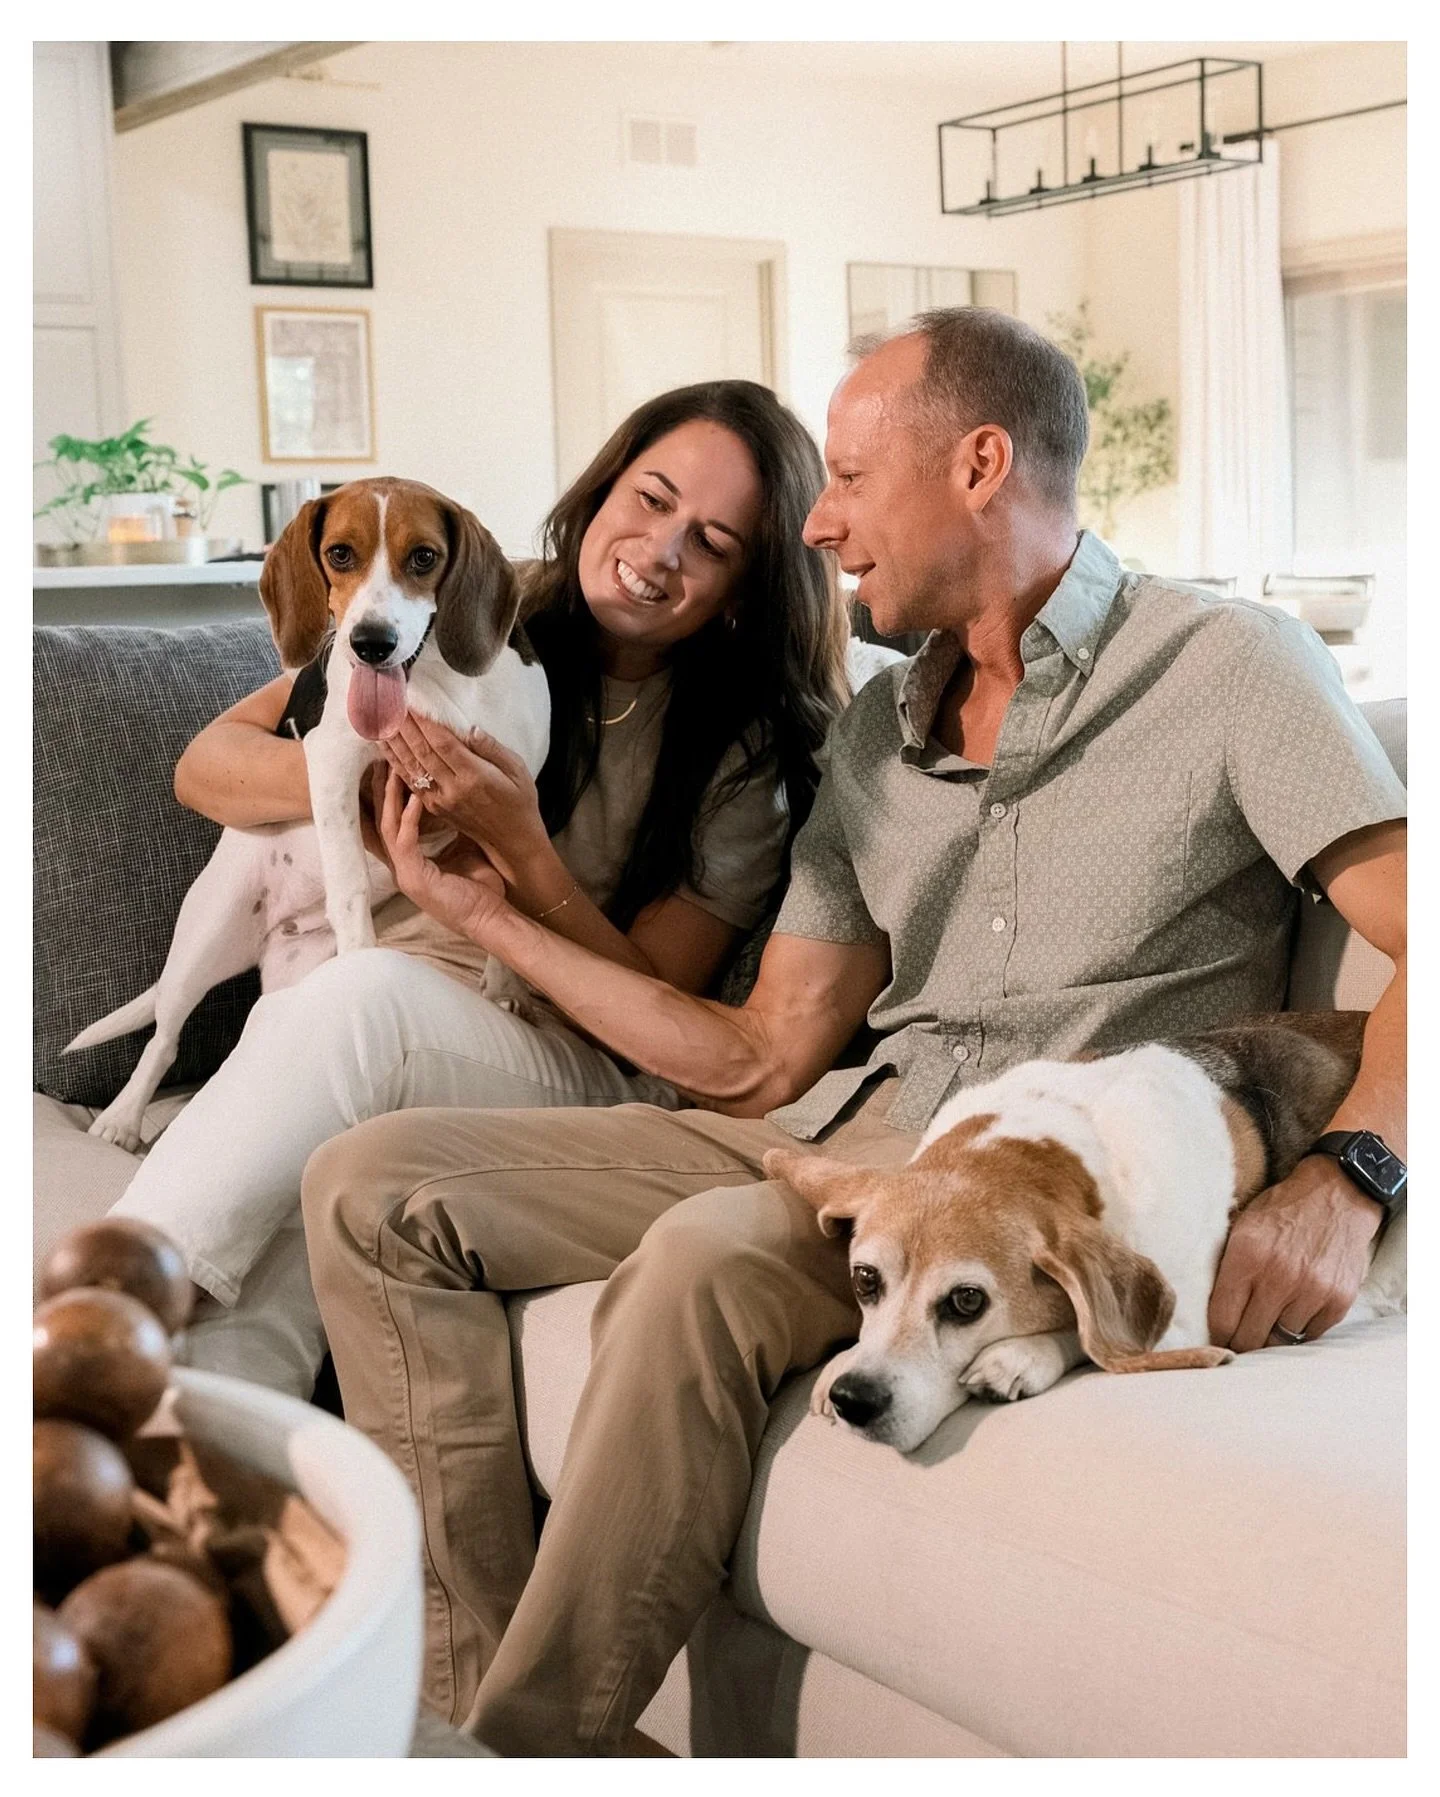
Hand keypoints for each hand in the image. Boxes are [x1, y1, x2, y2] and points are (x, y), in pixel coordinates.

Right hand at [372, 763, 508, 943]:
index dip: (384, 795)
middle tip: (380, 759)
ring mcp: (405, 874)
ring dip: (390, 797)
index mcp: (409, 860)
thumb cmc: (481, 888)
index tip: (387, 766)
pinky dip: (408, 818)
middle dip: (379, 789)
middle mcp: (401, 866)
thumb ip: (453, 826)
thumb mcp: (464, 849)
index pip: (387, 823)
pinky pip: (405, 842)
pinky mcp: (414, 879)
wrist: (491, 919)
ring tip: (392, 769)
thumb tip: (455, 799)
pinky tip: (414, 798)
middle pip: (378, 820)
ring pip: (386, 827)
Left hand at [383, 715, 546, 884]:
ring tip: (380, 719)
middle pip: (422, 752)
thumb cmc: (519, 800)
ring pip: (411, 766)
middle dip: (404, 726)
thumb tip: (470, 729)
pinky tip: (385, 746)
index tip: (413, 703)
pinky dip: (395, 762)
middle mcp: (454, 789)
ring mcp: (441, 800)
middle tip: (390, 703)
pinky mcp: (434, 807)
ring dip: (394, 742)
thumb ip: (492, 748)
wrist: (512, 840)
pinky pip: (410, 781)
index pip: (443, 744)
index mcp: (475, 777)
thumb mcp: (518, 770)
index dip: (425, 723)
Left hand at [1208, 1155, 1381, 1352]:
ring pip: (1281, 1340)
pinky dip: (1301, 1329)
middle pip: (1250, 1338)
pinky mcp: (1338, 1300)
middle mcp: (1279, 1277)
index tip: (1218, 1338)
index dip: (1217, 1335)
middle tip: (1240, 1339)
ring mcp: (1312, 1291)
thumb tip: (1211, 1311)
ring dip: (1273, 1334)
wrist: (1338, 1195)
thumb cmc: (1282, 1211)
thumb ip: (1228, 1267)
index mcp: (1247, 1256)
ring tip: (1268, 1322)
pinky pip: (1311, 1335)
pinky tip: (1295, 1312)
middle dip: (1242, 1342)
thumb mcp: (1243, 1226)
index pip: (1222, 1319)